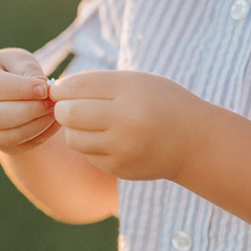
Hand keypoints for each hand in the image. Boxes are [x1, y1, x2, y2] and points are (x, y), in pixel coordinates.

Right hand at [0, 48, 59, 153]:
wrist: (4, 89)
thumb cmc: (11, 69)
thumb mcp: (18, 60)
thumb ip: (28, 71)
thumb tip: (43, 89)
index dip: (20, 89)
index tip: (45, 88)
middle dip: (27, 111)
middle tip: (52, 103)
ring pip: (5, 135)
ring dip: (35, 125)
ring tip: (55, 111)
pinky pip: (17, 146)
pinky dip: (39, 136)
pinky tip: (53, 122)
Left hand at [49, 70, 211, 180]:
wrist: (194, 142)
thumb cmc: (161, 103)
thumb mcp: (136, 81)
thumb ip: (97, 83)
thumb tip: (56, 91)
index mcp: (129, 91)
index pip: (76, 86)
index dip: (62, 87)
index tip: (62, 89)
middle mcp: (125, 120)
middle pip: (68, 113)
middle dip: (62, 108)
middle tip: (69, 106)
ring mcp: (121, 148)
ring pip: (73, 138)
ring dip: (74, 129)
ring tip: (90, 122)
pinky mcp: (119, 168)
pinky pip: (88, 154)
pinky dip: (91, 145)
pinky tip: (108, 139)